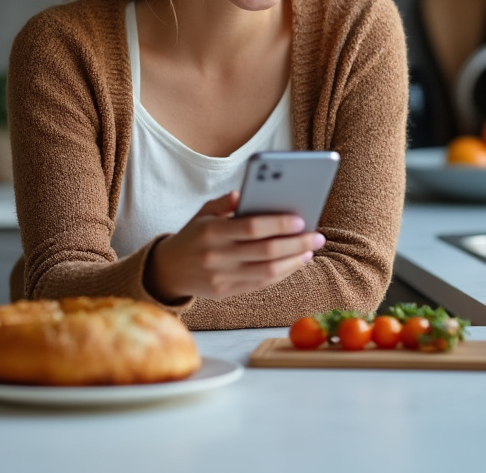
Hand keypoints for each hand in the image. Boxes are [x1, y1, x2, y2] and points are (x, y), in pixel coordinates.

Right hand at [143, 190, 325, 302]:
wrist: (168, 269)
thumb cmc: (193, 235)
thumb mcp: (202, 213)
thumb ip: (224, 203)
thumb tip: (245, 193)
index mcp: (210, 231)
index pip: (251, 227)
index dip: (278, 224)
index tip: (301, 220)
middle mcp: (216, 256)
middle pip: (265, 252)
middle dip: (296, 244)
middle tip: (317, 237)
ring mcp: (220, 277)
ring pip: (266, 272)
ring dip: (293, 262)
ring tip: (309, 251)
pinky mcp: (225, 292)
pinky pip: (260, 284)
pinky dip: (281, 274)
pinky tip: (294, 263)